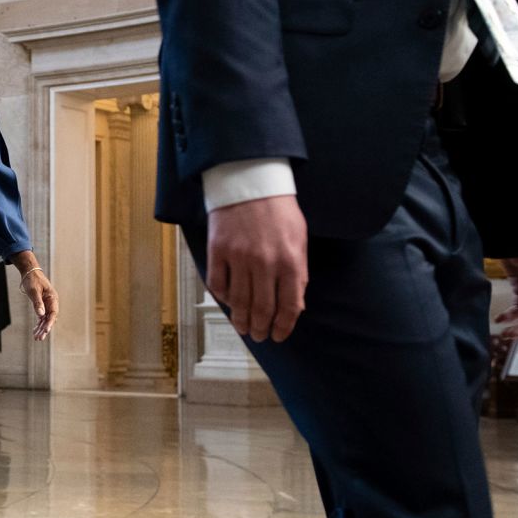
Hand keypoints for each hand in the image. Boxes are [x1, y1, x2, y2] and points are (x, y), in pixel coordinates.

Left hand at [20, 267, 59, 340]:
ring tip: (36, 338)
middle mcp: (52, 302)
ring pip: (45, 319)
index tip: (45, 330)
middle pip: (49, 318)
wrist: (30, 272)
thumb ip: (38, 303)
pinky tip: (35, 331)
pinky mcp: (42, 305)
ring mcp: (47, 304)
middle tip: (39, 338)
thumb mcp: (34, 291)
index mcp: (53, 298)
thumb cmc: (32, 280)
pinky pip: (42, 317)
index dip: (49, 323)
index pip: (53, 313)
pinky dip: (38, 324)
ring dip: (41, 328)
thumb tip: (41, 315)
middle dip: (44, 329)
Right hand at [207, 195, 308, 342]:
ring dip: (241, 319)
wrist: (250, 182)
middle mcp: (265, 263)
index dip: (284, 326)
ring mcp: (239, 258)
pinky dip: (222, 297)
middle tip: (260, 336)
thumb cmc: (279, 210)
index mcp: (290, 261)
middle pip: (262, 308)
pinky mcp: (218, 251)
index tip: (279, 335)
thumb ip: (299, 273)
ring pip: (238, 301)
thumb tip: (294, 303)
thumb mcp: (299, 239)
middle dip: (261, 328)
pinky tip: (227, 302)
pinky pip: (218, 283)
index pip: (289, 306)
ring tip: (243, 328)